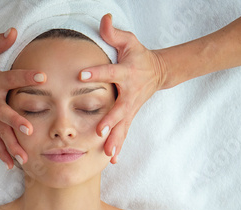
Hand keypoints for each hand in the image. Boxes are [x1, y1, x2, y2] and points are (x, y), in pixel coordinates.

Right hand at [0, 28, 45, 168]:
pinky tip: (10, 164)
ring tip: (23, 158)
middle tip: (28, 130)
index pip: (12, 78)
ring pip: (0, 132)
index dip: (26, 77)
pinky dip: (2, 153)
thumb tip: (14, 31)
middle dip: (15, 122)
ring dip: (11, 145)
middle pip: (3, 113)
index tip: (43, 77)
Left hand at [80, 14, 165, 163]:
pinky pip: (125, 132)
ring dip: (116, 140)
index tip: (82, 74)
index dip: (97, 72)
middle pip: (120, 108)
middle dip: (111, 120)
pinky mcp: (130, 116)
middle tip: (100, 130)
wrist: (158, 71)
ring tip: (108, 153)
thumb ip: (114, 33)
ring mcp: (131, 107)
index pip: (110, 72)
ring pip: (123, 125)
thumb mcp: (128, 41)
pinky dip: (120, 145)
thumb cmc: (138, 55)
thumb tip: (103, 19)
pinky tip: (113, 159)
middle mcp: (129, 93)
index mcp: (126, 73)